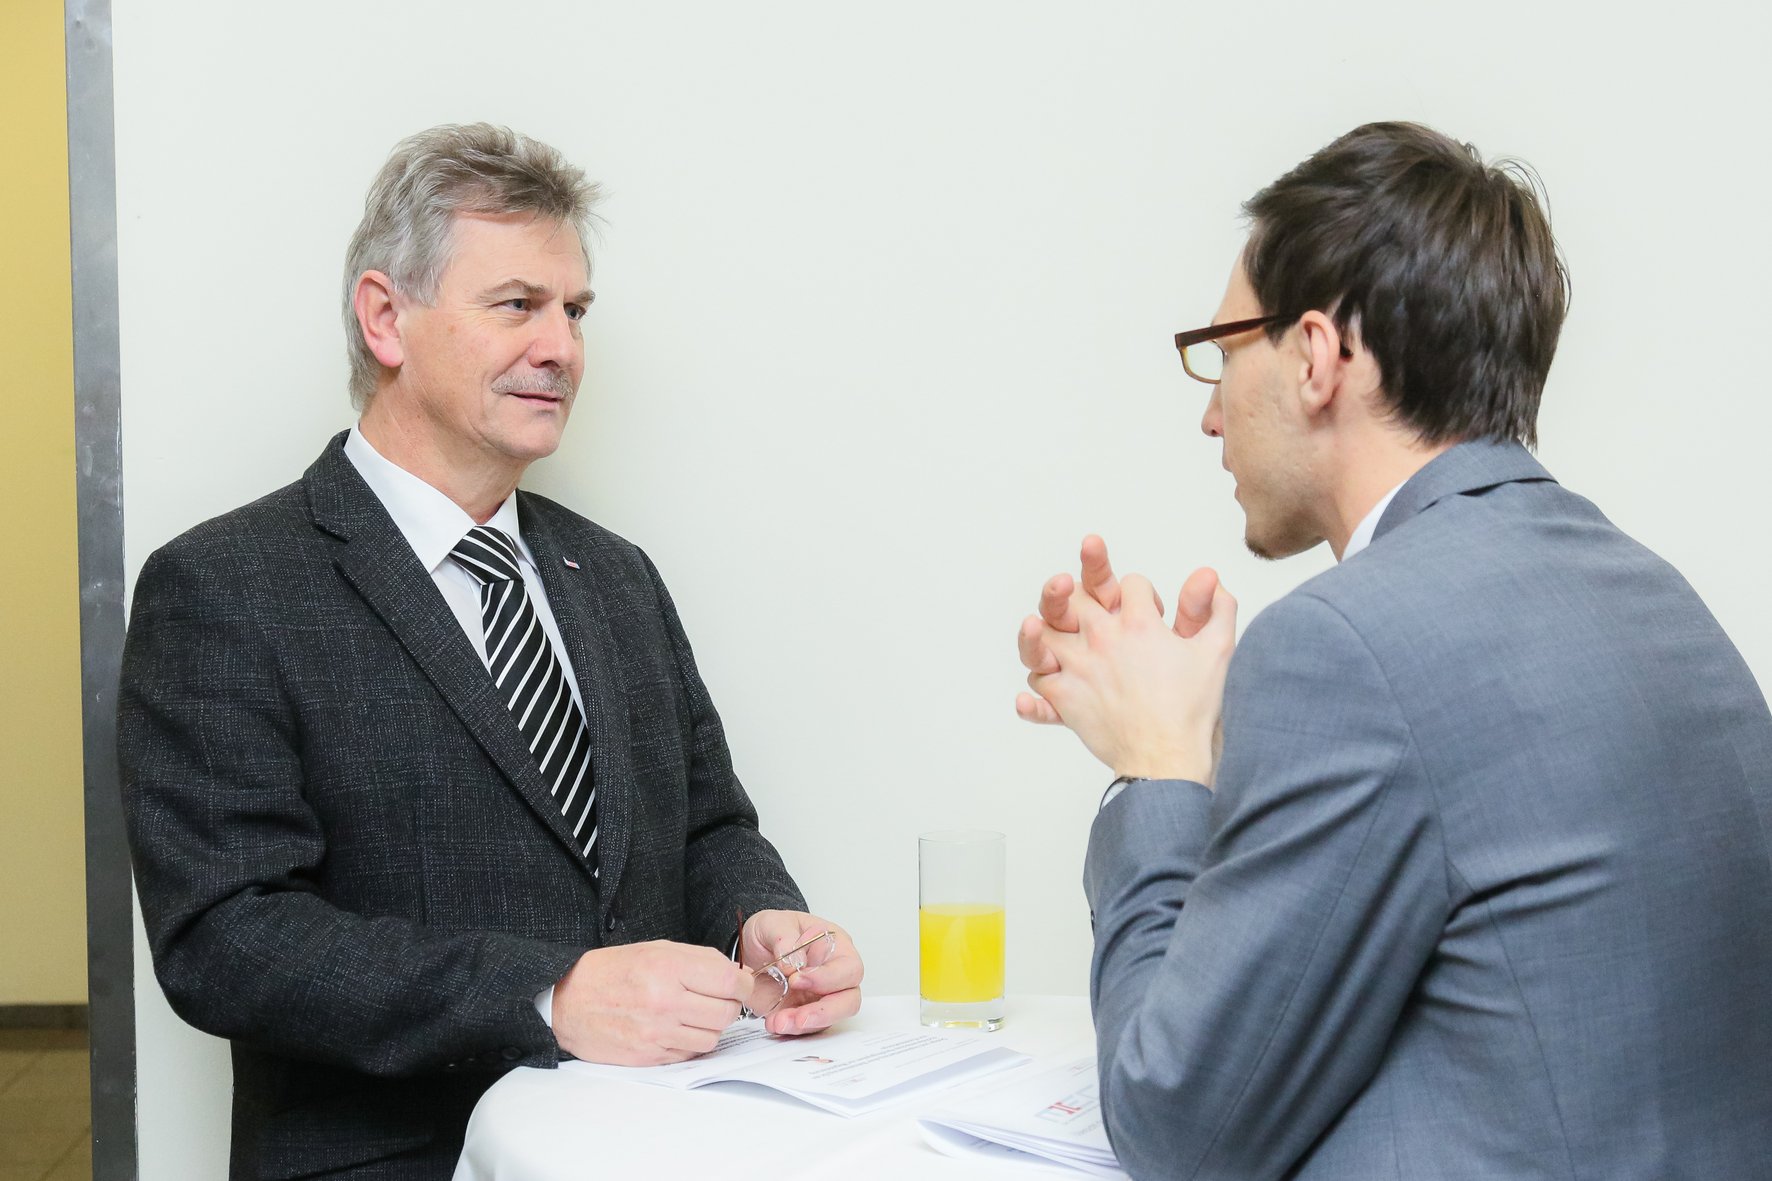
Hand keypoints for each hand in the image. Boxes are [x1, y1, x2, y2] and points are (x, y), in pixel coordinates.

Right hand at [551, 941, 748, 1065]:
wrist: (569, 1000)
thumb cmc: (613, 971)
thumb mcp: (656, 950)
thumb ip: (698, 961)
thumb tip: (736, 975)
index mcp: (668, 968)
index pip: (731, 982)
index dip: (744, 984)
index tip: (740, 984)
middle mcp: (665, 1001)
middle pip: (727, 1013)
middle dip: (730, 1005)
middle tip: (716, 998)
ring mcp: (657, 1033)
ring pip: (713, 1037)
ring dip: (710, 1026)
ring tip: (693, 1013)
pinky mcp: (649, 1056)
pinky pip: (690, 1053)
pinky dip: (691, 1042)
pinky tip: (677, 1028)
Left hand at [740, 910, 863, 1035]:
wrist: (750, 953)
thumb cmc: (772, 932)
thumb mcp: (771, 923)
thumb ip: (783, 937)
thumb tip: (793, 962)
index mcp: (836, 947)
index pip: (848, 968)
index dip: (828, 978)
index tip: (797, 979)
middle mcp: (834, 976)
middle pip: (849, 1000)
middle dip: (825, 1012)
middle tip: (799, 1016)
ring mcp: (821, 998)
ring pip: (828, 1020)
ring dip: (805, 1024)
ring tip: (778, 1021)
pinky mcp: (804, 1014)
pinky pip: (806, 1029)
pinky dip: (790, 1030)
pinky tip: (773, 1023)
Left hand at [1020, 550, 1237, 782]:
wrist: (1168, 758)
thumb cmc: (1191, 709)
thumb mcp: (1217, 652)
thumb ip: (1217, 609)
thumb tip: (1209, 576)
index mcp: (1139, 624)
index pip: (1130, 584)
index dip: (1142, 593)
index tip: (1150, 612)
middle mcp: (1102, 639)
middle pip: (1073, 596)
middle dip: (1074, 589)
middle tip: (1075, 592)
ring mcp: (1078, 667)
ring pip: (1041, 635)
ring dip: (1039, 631)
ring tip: (1038, 628)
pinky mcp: (1064, 698)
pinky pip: (1037, 685)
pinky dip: (1031, 694)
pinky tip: (1028, 697)